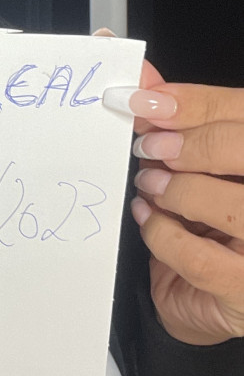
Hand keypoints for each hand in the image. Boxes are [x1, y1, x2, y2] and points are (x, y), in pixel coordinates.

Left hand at [127, 61, 243, 345]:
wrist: (207, 297)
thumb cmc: (208, 220)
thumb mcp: (196, 163)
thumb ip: (177, 120)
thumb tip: (141, 78)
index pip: (243, 111)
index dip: (193, 102)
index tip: (143, 98)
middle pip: (242, 148)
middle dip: (189, 143)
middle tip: (149, 147)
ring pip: (231, 205)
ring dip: (178, 190)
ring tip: (149, 184)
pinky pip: (200, 258)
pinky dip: (163, 234)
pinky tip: (147, 217)